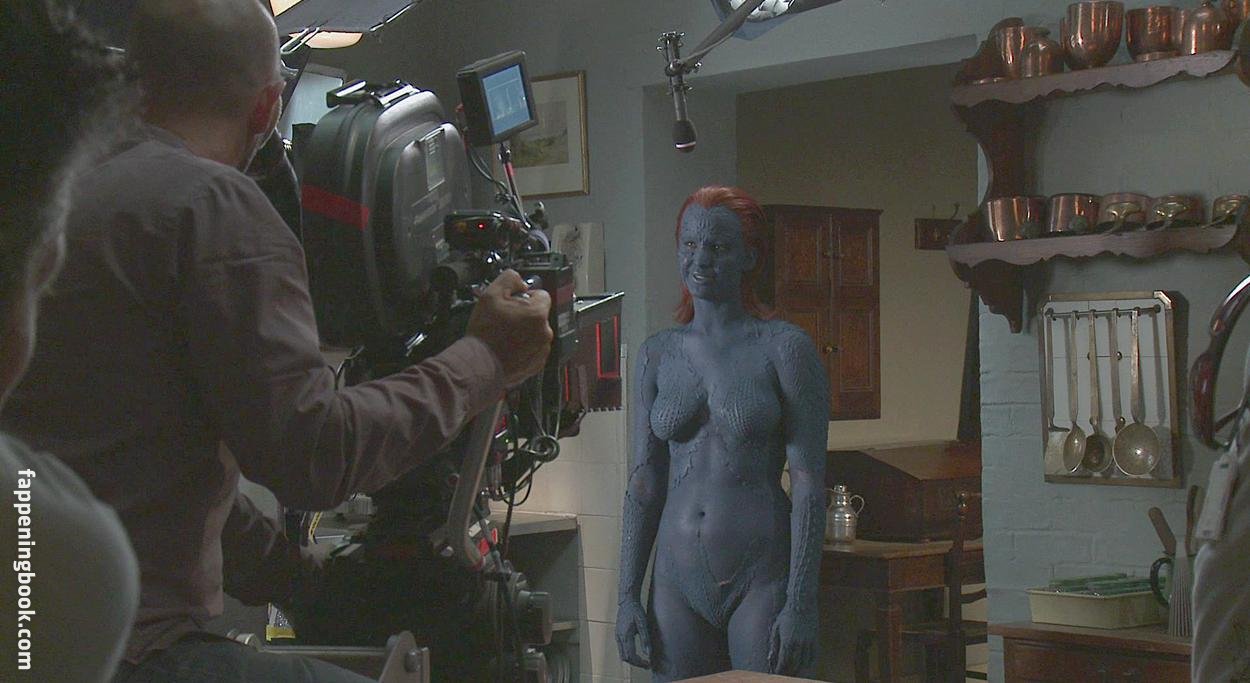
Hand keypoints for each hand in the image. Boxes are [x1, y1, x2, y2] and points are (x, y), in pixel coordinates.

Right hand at [466, 270, 552, 387]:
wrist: (479, 363)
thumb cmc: (485, 333)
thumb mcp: (491, 294)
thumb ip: (510, 279)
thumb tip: (520, 281)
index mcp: (537, 313)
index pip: (542, 295)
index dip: (526, 296)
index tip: (514, 302)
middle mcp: (545, 332)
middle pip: (539, 314)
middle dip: (525, 315)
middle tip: (505, 320)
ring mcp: (542, 349)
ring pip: (537, 332)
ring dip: (525, 332)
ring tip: (505, 335)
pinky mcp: (537, 363)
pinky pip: (534, 349)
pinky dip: (524, 348)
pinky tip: (508, 347)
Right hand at [615, 598, 651, 667]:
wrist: (627, 602)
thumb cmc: (636, 611)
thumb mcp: (643, 624)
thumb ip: (645, 639)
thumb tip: (647, 653)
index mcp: (625, 636)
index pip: (631, 656)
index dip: (640, 663)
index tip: (648, 664)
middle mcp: (619, 638)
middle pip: (626, 658)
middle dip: (636, 663)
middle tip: (646, 664)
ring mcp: (617, 636)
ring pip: (622, 654)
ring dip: (632, 660)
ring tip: (642, 660)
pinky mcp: (617, 634)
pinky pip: (621, 649)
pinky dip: (628, 654)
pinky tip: (636, 652)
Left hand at [768, 603, 816, 675]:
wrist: (802, 603)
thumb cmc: (786, 614)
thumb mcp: (776, 627)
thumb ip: (774, 643)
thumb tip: (771, 656)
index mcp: (788, 641)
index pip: (783, 662)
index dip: (779, 671)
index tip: (775, 675)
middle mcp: (799, 644)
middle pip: (794, 666)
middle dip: (788, 674)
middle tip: (783, 677)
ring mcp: (809, 643)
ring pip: (805, 664)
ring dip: (799, 672)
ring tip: (794, 676)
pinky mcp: (815, 641)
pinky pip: (814, 657)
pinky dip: (810, 665)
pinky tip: (807, 670)